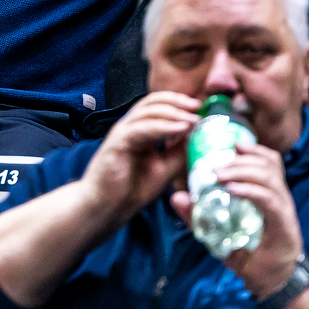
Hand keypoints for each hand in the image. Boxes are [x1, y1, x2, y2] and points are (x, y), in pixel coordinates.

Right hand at [78, 91, 200, 230]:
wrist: (107, 208)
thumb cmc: (131, 188)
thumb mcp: (164, 166)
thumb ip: (178, 151)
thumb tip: (197, 136)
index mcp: (140, 130)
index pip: (159, 106)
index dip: (179, 103)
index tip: (200, 108)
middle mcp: (130, 127)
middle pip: (153, 102)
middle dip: (178, 101)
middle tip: (198, 106)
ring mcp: (122, 133)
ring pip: (148, 112)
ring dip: (173, 112)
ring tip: (193, 119)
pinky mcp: (118, 143)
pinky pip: (142, 129)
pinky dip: (163, 127)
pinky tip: (180, 129)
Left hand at [171, 142, 303, 301]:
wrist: (271, 283)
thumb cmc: (248, 254)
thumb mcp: (217, 232)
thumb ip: (198, 215)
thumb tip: (175, 196)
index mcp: (268, 192)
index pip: (266, 160)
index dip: (250, 147)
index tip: (228, 142)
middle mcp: (279, 196)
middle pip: (267, 162)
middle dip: (240, 158)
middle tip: (215, 163)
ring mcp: (284, 209)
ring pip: (269, 177)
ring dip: (242, 170)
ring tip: (219, 174)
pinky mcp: (284, 225)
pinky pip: (270, 200)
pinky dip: (251, 191)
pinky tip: (233, 189)